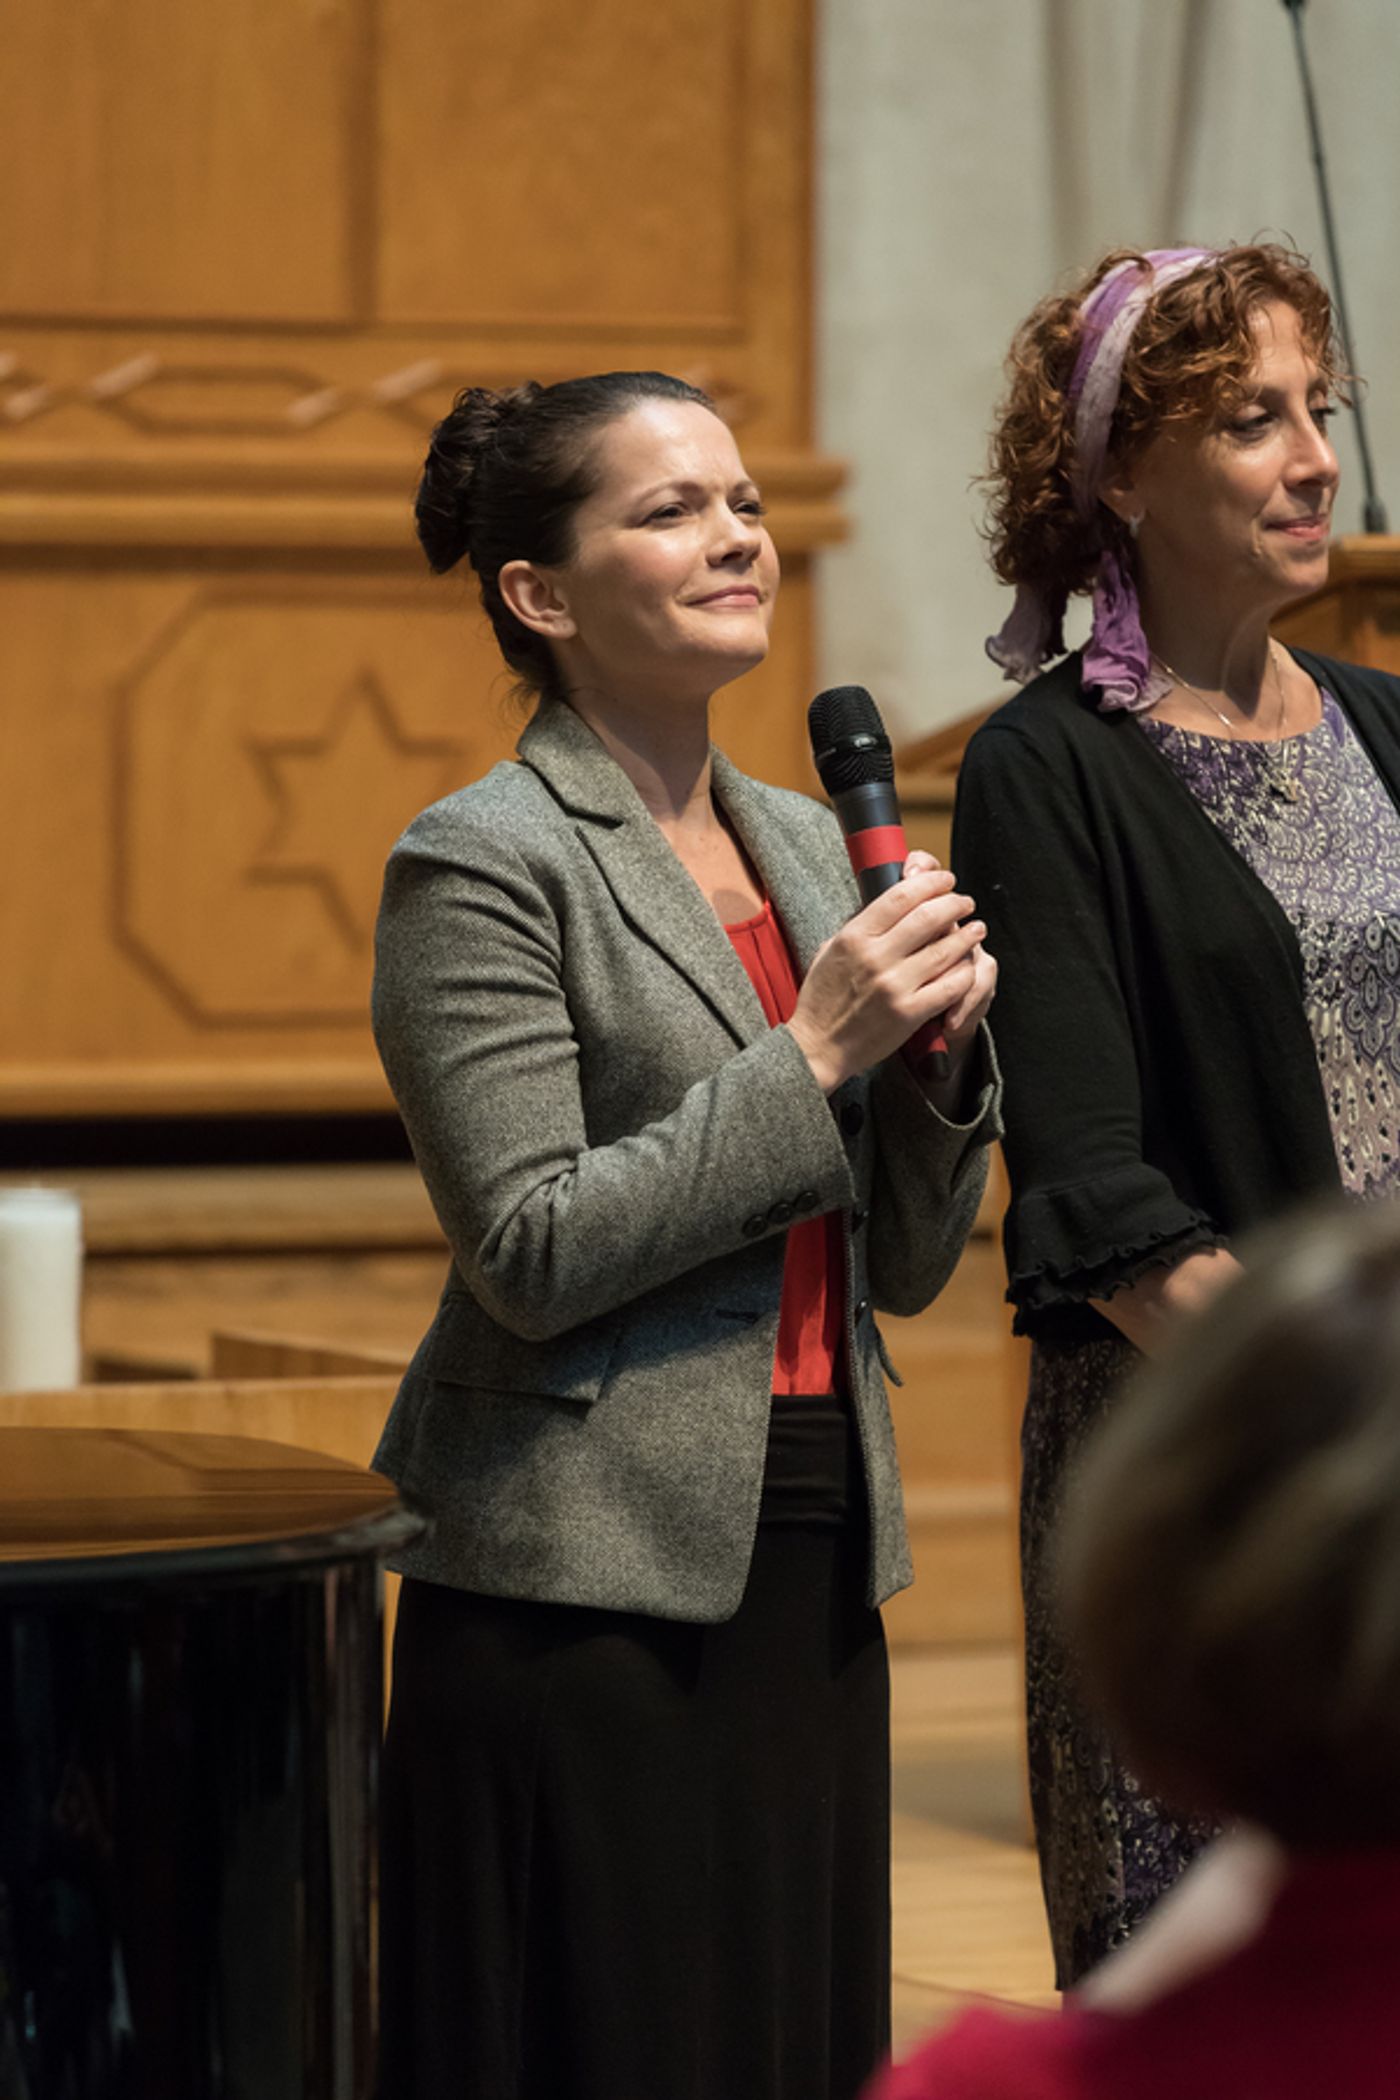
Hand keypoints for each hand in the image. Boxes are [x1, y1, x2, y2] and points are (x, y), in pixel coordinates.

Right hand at [788, 851, 991, 1093]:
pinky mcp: (909, 1013)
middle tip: (965, 901)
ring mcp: (894, 986)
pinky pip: (950, 986)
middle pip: (928, 917)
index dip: (930, 883)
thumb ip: (859, 929)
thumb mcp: (830, 952)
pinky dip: (964, 972)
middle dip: (954, 903)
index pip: (900, 896)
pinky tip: (968, 965)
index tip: (944, 880)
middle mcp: (875, 958)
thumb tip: (890, 906)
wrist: (817, 1047)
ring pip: (945, 949)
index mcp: (853, 938)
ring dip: (967, 935)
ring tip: (977, 928)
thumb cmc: (822, 1000)